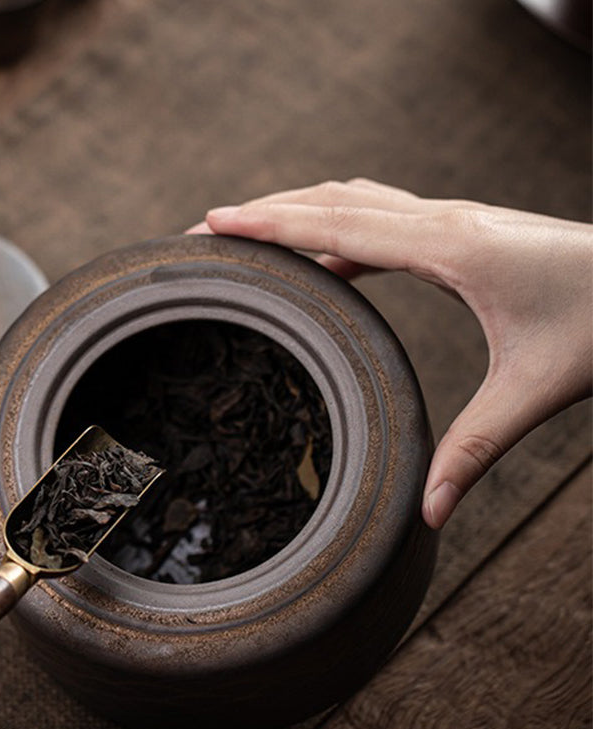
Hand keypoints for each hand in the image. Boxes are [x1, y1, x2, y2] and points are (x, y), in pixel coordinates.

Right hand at [190, 179, 592, 527]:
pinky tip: (324, 255)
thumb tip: (426, 517)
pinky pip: (383, 217)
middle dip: (265, 210)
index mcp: (451, 247)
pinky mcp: (467, 231)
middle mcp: (448, 220)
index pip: (338, 224)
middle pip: (333, 199)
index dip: (271, 224)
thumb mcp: (535, 391)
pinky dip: (337, 226)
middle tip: (206, 228)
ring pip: (357, 198)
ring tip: (248, 232)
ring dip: (298, 209)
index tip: (214, 222)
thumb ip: (473, 453)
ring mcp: (458, 218)